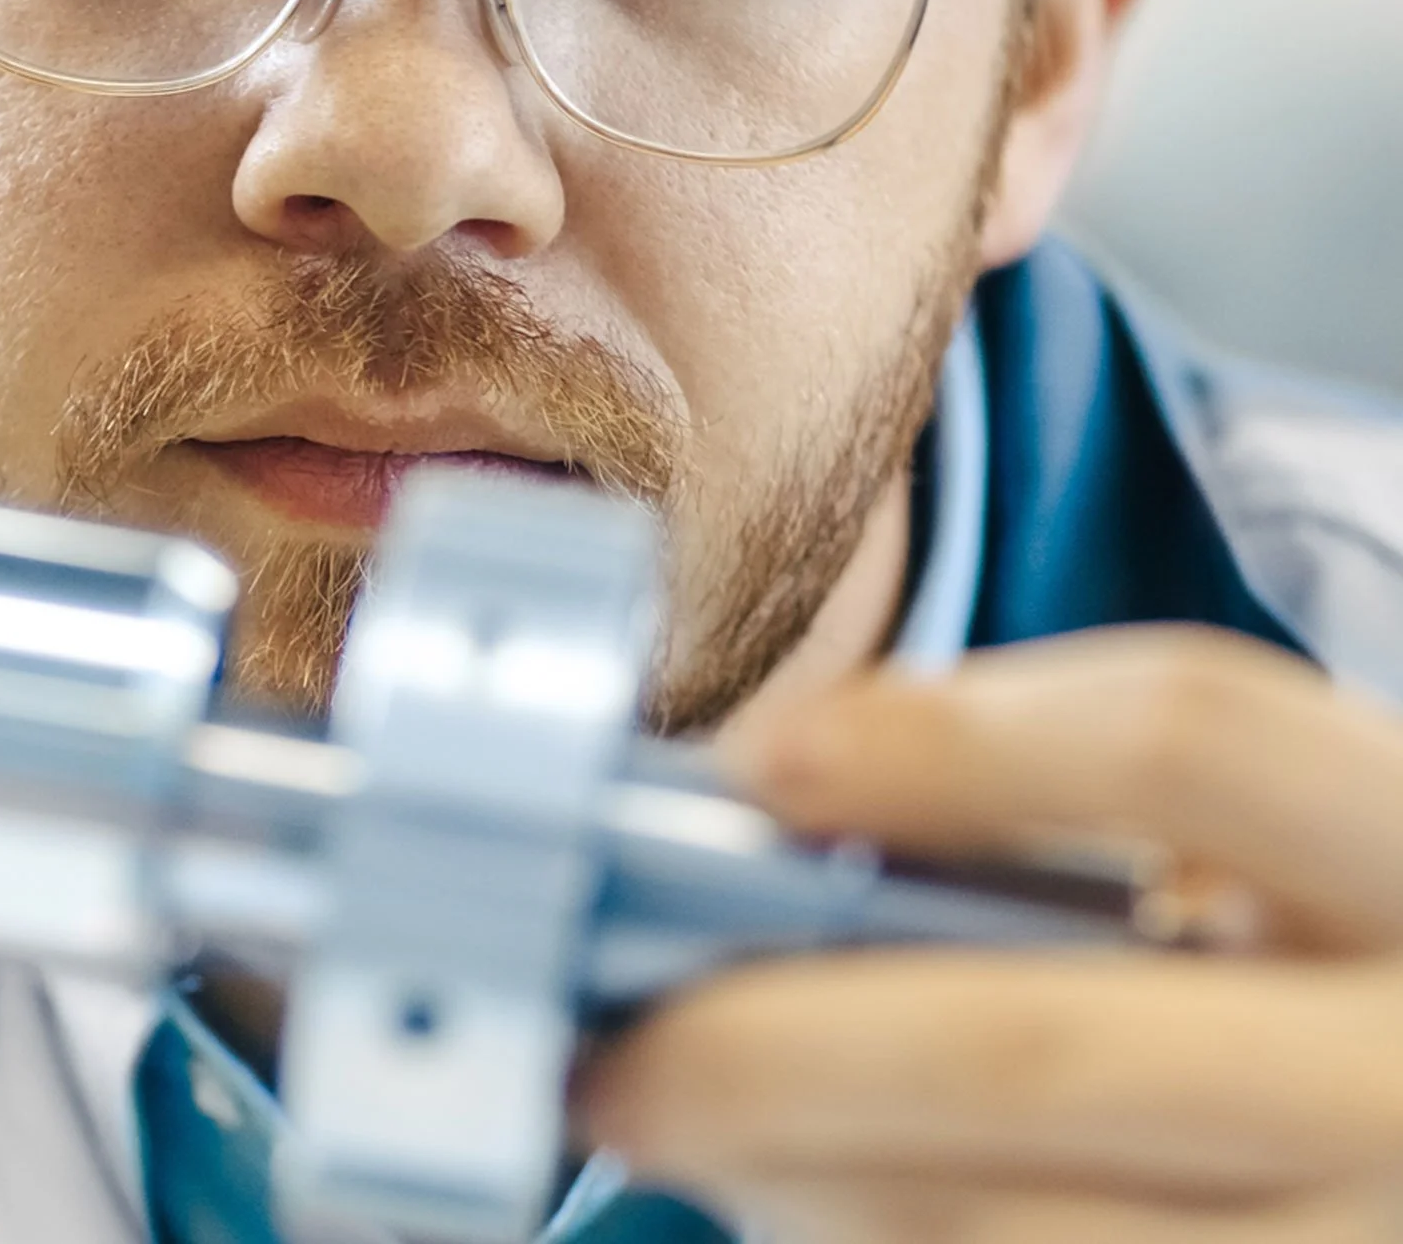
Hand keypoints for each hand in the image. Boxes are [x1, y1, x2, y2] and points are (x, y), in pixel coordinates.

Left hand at [578, 628, 1402, 1241]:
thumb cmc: (1323, 977)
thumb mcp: (1272, 871)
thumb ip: (1074, 836)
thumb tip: (775, 829)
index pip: (1188, 736)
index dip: (952, 739)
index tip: (756, 765)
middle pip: (1032, 1046)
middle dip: (767, 1049)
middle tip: (607, 1056)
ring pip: (1011, 1237)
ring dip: (799, 1188)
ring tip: (680, 1139)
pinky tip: (802, 1206)